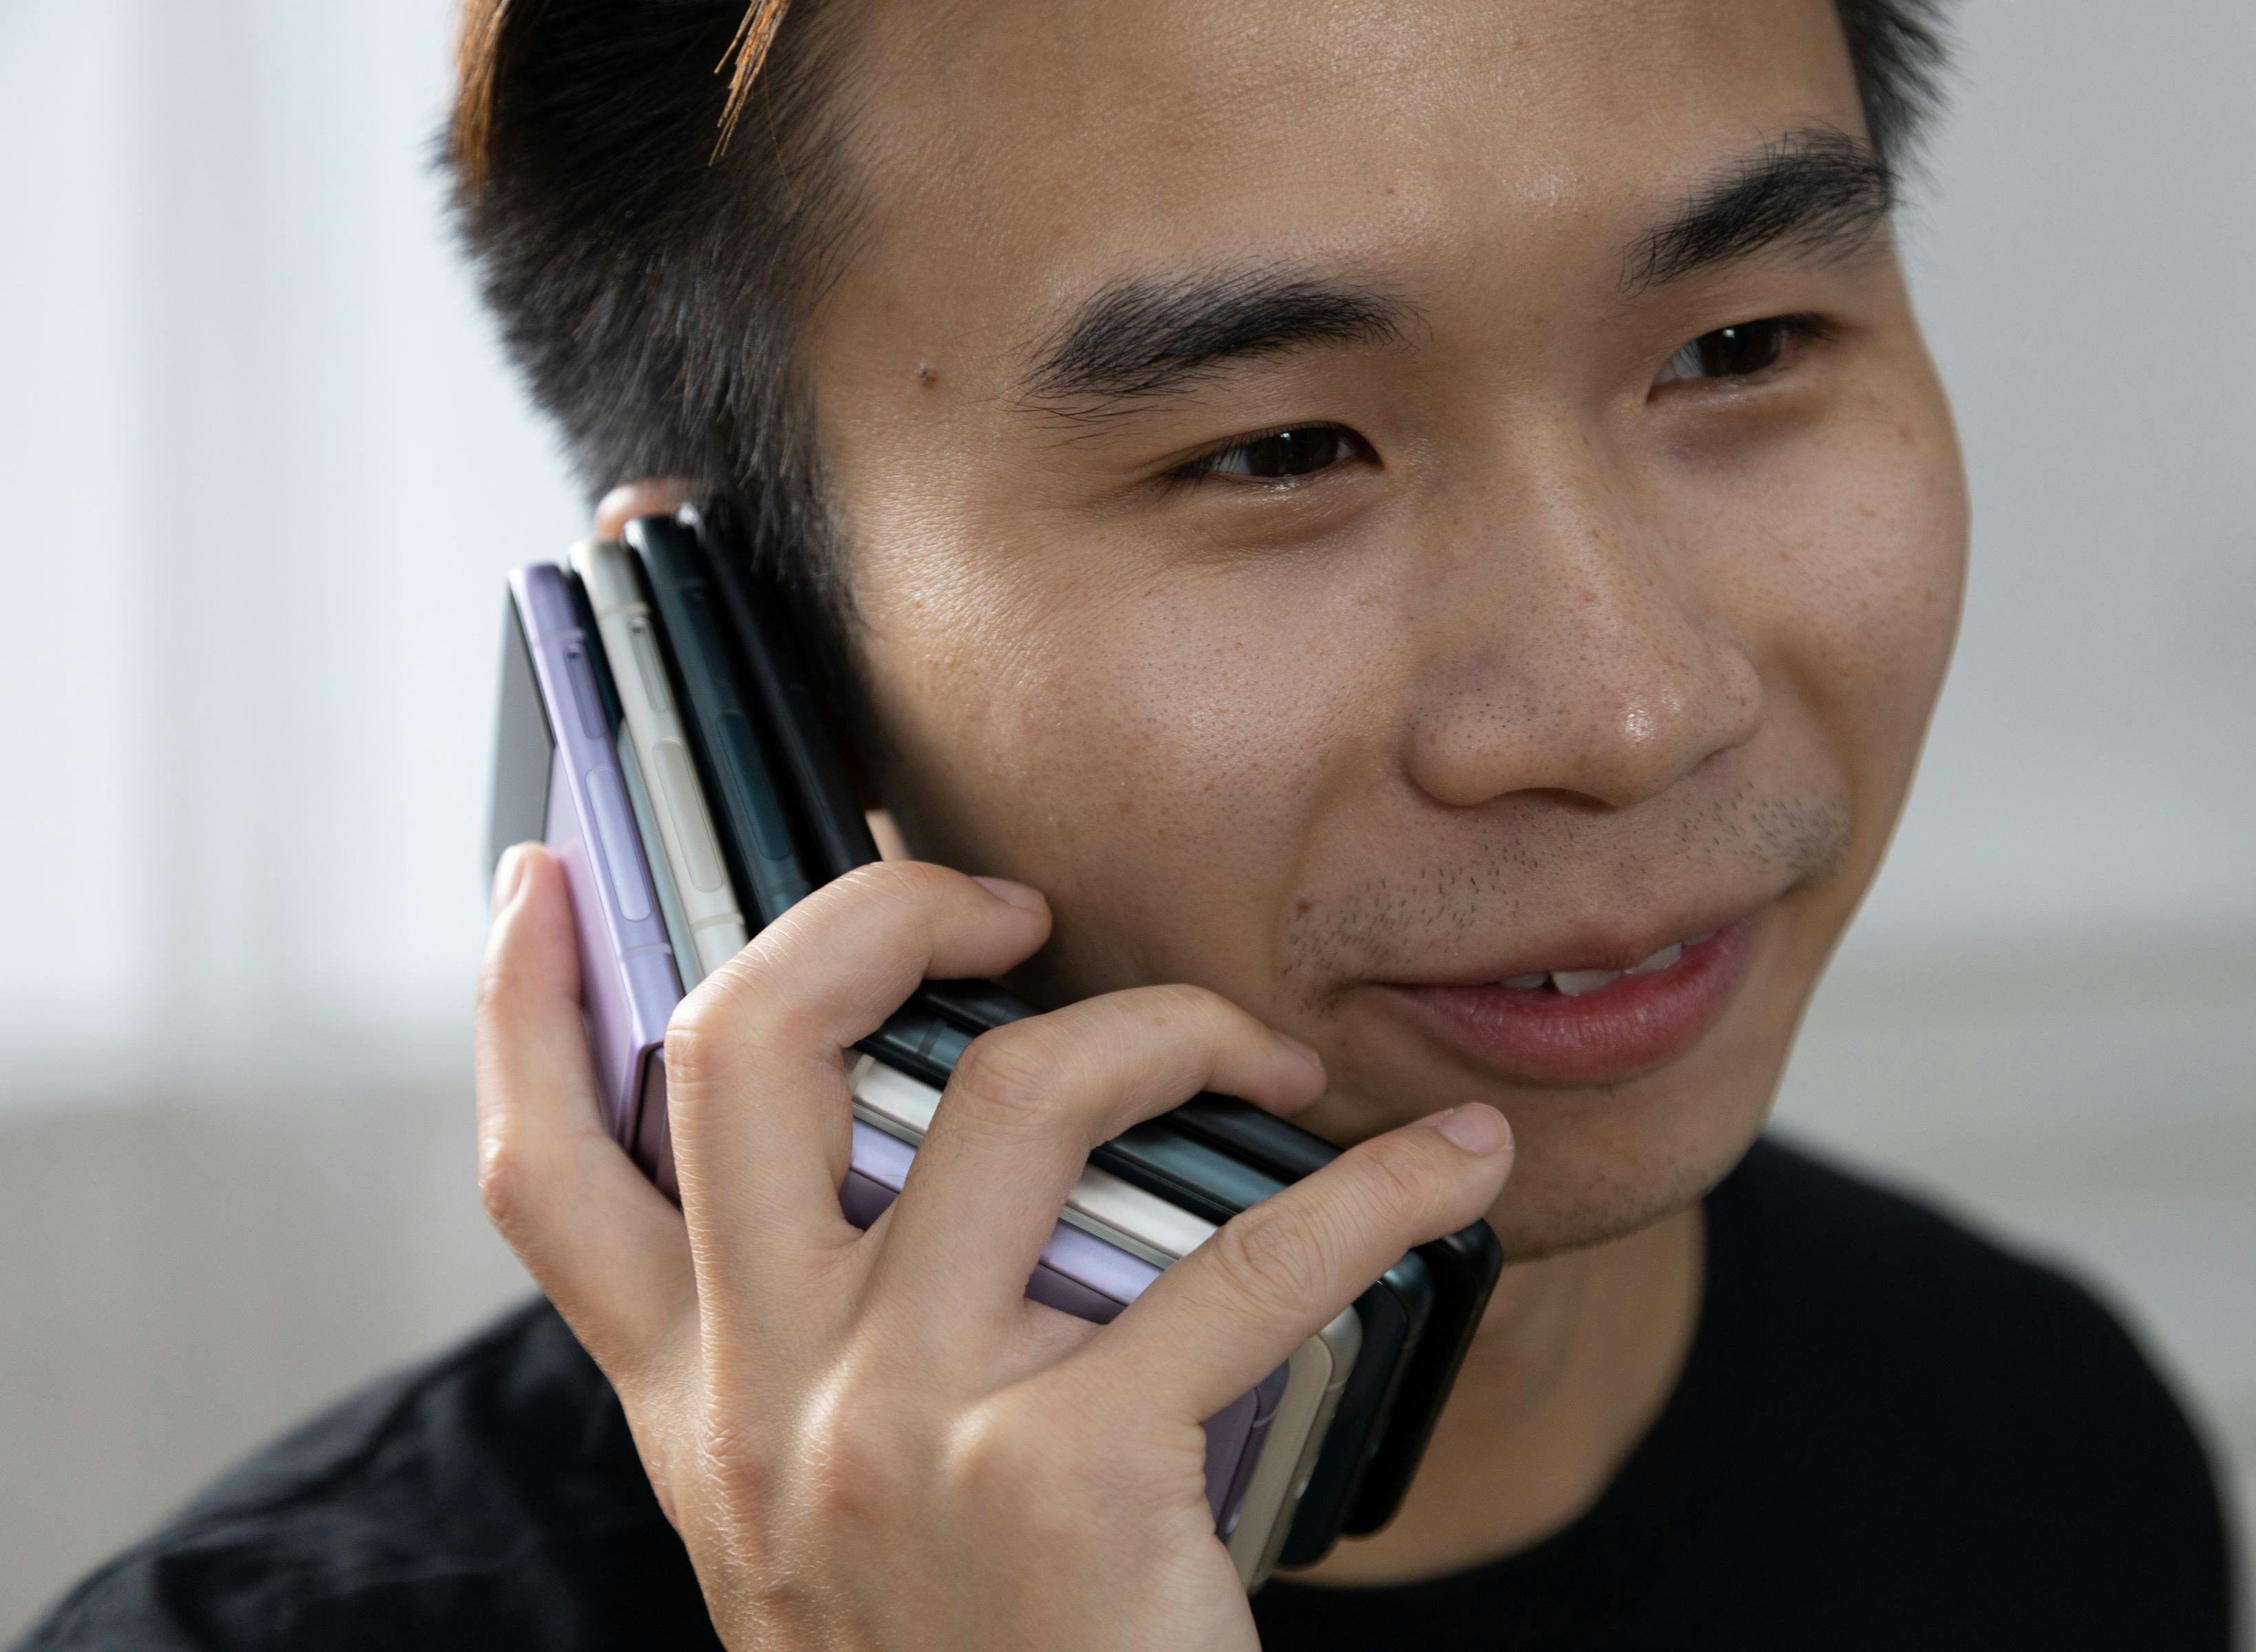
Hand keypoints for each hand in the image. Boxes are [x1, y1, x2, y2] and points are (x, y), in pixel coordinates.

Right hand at [473, 847, 1512, 1649]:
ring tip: (1264, 1053)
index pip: (542, 1176)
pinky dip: (1380, 1188)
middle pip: (748, 1055)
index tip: (538, 882)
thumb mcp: (817, 1525)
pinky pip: (1252, 1254)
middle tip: (999, 908)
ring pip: (1021, 1096)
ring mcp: (908, 1425)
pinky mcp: (1070, 1471)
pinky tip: (1451, 1166)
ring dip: (1172, 1026)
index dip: (518, 1006)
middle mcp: (772, 1398)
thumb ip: (814, 1363)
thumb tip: (905, 1165)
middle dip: (873, 917)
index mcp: (701, 1409)